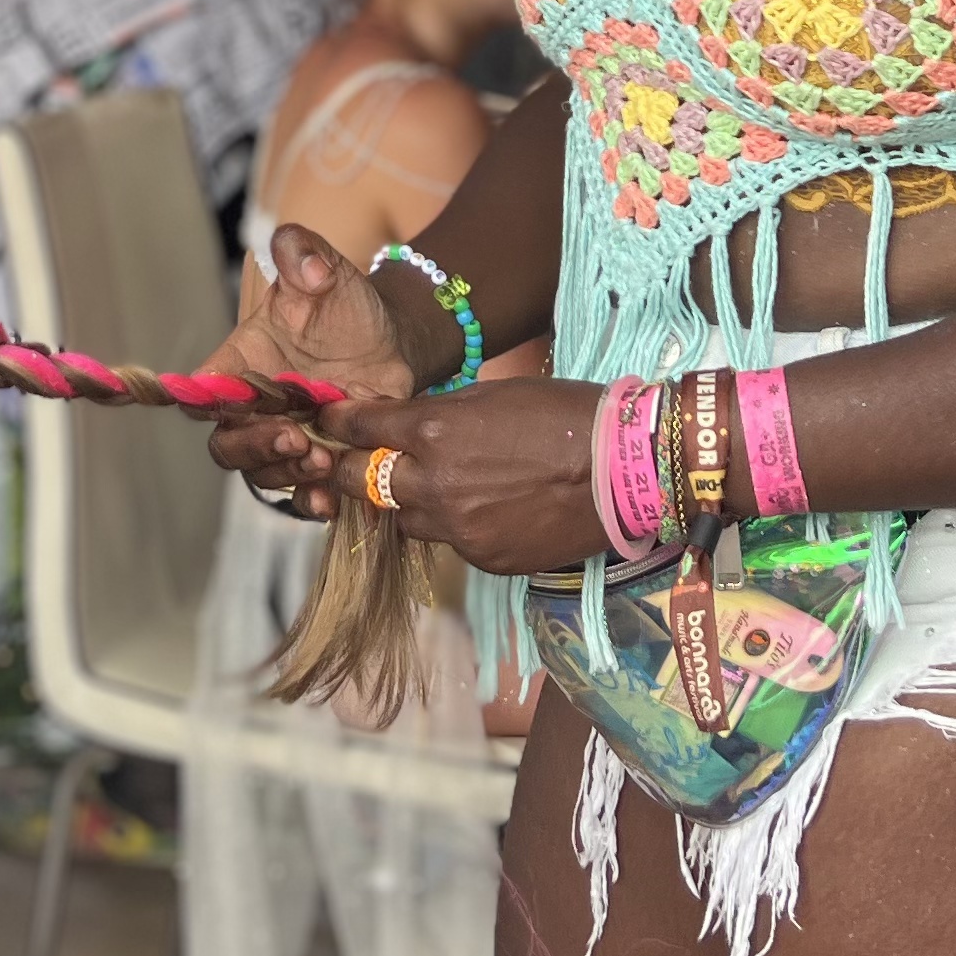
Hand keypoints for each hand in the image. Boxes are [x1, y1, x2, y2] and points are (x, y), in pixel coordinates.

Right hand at [204, 223, 409, 512]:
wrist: (393, 338)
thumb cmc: (346, 303)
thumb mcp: (327, 267)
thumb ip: (303, 252)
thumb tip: (304, 267)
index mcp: (241, 363)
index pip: (202, 392)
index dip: (205, 404)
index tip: (231, 405)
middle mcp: (255, 407)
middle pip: (227, 444)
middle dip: (255, 447)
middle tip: (296, 437)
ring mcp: (287, 436)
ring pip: (262, 473)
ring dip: (287, 472)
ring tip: (323, 458)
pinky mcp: (320, 457)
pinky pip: (302, 492)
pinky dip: (311, 500)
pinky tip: (329, 499)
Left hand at [330, 376, 604, 578]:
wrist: (624, 470)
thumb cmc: (563, 415)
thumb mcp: (492, 395)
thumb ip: (440, 414)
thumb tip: (406, 421)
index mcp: (434, 433)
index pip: (359, 428)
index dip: (340, 421)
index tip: (332, 419)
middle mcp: (434, 485)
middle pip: (360, 482)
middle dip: (351, 468)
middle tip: (356, 459)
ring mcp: (458, 529)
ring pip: (403, 519)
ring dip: (407, 503)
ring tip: (438, 487)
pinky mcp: (484, 559)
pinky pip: (450, 544)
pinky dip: (457, 527)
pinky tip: (487, 509)